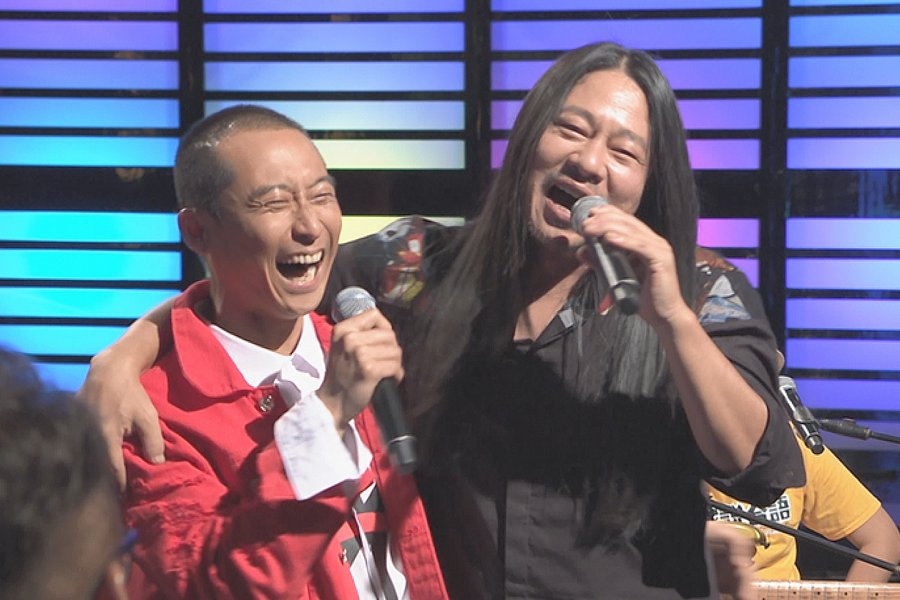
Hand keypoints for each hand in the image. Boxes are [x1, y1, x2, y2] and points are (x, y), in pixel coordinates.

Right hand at [76, 349, 164, 488]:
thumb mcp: (148, 416)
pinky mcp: (72, 425)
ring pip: (87, 457)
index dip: (118, 485)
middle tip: (115, 496)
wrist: (109, 370)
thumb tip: (158, 464)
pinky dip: (90, 456)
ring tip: (106, 484)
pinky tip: (97, 463)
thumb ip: (153, 441)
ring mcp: (77, 429)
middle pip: (96, 466)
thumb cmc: (131, 394)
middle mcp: (87, 435)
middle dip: (106, 480)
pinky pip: (82, 446)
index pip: (111, 469)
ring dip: (96, 469)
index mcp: (106, 436)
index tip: (124, 499)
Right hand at [316, 308, 403, 433]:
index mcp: (342, 329)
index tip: (380, 343)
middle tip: (384, 362)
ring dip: (395, 363)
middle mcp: (349, 338)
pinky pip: (395, 366)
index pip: (374, 314)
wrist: (333, 402)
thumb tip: (385, 325)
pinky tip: (389, 379)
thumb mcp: (343, 346)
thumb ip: (360, 332)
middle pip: (388, 334)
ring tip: (385, 371)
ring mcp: (359, 353)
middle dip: (392, 349)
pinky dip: (396, 374)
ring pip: (395, 350)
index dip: (383, 328)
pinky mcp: (369, 370)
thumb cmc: (342, 375)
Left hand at [574, 202, 690, 326]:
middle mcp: (655, 242)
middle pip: (627, 222)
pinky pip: (641, 247)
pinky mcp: (661, 261)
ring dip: (608, 227)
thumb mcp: (615, 276)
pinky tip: (609, 238)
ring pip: (632, 232)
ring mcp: (660, 249)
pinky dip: (625, 241)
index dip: (607, 213)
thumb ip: (600, 263)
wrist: (664, 316)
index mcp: (646, 242)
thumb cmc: (642, 297)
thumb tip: (581, 251)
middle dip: (603, 219)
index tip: (588, 213)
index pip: (626, 220)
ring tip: (590, 228)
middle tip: (584, 222)